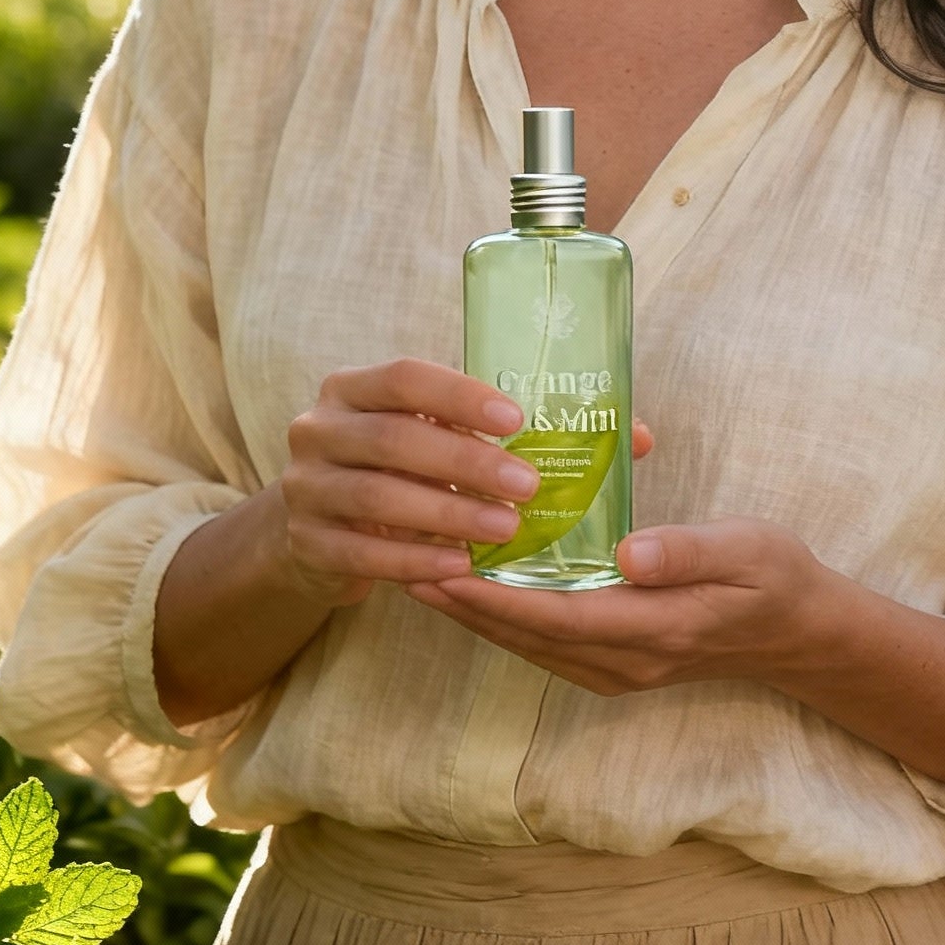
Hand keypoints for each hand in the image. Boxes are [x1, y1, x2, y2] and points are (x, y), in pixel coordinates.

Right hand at [276, 359, 653, 607]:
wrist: (320, 526)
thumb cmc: (406, 467)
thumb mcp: (442, 435)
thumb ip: (516, 430)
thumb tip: (637, 437)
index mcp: (355, 386)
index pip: (405, 377)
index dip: (460, 396)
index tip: (517, 419)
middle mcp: (319, 428)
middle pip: (394, 439)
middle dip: (466, 463)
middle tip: (527, 487)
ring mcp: (307, 488)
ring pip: (380, 498)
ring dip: (449, 514)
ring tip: (507, 531)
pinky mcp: (308, 545)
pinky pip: (365, 553)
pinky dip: (416, 560)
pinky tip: (462, 567)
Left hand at [404, 516, 832, 694]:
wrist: (798, 632)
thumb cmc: (773, 577)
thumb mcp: (746, 549)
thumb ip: (687, 550)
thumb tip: (626, 553)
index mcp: (656, 627)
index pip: (558, 615)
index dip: (496, 596)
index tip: (445, 567)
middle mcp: (626, 659)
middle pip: (528, 636)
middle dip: (464, 604)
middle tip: (405, 563)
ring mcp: (618, 668)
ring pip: (529, 644)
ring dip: (475, 613)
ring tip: (420, 572)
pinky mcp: (614, 661)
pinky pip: (544, 643)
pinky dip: (504, 618)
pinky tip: (475, 589)